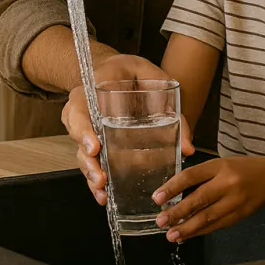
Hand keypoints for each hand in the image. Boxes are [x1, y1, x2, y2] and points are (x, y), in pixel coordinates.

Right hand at [60, 53, 193, 205]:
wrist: (119, 68)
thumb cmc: (134, 72)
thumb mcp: (155, 78)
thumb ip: (172, 107)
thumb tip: (187, 147)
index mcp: (92, 90)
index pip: (79, 109)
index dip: (82, 130)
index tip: (95, 147)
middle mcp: (84, 111)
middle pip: (77, 138)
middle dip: (87, 161)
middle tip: (100, 177)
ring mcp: (87, 128)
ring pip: (81, 153)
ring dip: (91, 175)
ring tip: (103, 193)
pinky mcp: (95, 141)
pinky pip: (91, 160)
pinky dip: (96, 179)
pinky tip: (104, 196)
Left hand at [152, 156, 264, 241]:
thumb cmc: (243, 168)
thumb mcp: (222, 164)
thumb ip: (202, 176)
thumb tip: (175, 193)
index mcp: (220, 165)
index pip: (192, 176)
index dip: (172, 187)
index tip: (157, 198)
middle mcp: (228, 182)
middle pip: (199, 199)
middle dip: (177, 212)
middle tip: (160, 221)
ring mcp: (235, 201)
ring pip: (207, 217)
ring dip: (187, 228)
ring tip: (170, 235)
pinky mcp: (240, 215)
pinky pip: (216, 225)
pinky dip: (200, 232)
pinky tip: (187, 235)